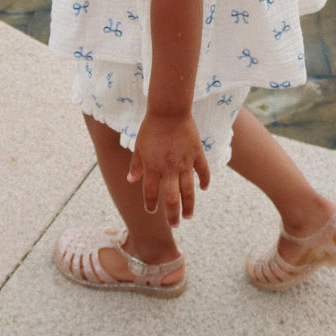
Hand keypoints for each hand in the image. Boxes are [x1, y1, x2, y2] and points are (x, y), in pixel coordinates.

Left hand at [127, 112, 211, 226]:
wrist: (169, 111)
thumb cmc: (150, 127)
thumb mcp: (139, 146)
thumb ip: (136, 165)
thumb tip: (131, 181)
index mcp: (153, 168)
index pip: (151, 193)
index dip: (151, 205)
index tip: (151, 211)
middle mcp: (169, 169)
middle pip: (172, 198)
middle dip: (173, 214)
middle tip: (175, 225)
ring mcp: (185, 163)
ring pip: (189, 190)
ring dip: (189, 205)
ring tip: (189, 216)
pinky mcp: (196, 154)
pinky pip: (203, 171)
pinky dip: (204, 181)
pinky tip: (203, 189)